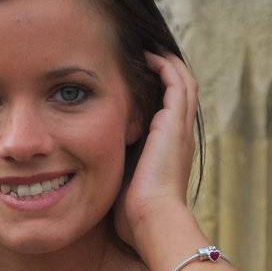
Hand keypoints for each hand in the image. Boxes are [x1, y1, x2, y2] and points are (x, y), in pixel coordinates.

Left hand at [113, 49, 198, 250]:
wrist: (153, 221)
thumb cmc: (135, 216)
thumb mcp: (123, 186)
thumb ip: (115, 168)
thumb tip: (88, 166)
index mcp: (170, 152)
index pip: (169, 113)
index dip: (157, 94)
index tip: (137, 82)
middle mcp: (180, 137)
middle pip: (180, 93)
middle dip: (164, 72)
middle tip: (145, 56)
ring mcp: (180, 129)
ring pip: (182, 82)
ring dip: (166, 63)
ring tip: (148, 49)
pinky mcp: (174, 123)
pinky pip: (176, 82)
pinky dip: (164, 66)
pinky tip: (148, 56)